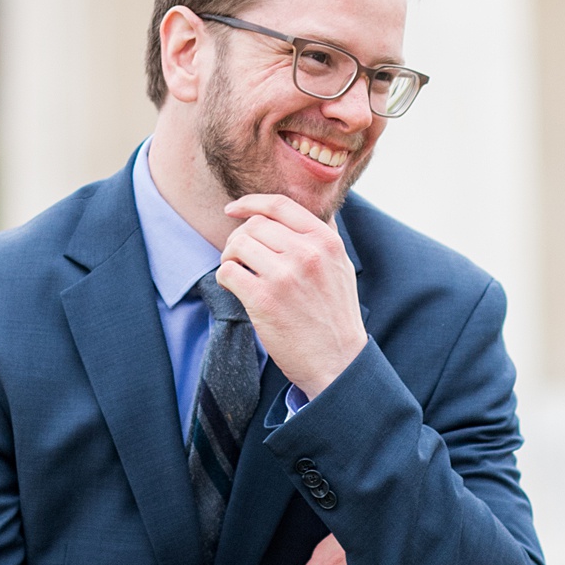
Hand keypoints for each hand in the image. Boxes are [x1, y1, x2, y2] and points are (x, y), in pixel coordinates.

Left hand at [218, 193, 366, 397]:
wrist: (338, 361)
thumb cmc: (335, 316)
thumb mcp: (340, 267)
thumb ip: (321, 238)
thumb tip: (295, 213)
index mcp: (326, 241)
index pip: (280, 205)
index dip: (251, 203)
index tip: (234, 209)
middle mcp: (306, 253)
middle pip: (254, 225)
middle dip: (239, 238)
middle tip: (239, 257)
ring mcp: (285, 275)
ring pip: (238, 245)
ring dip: (229, 257)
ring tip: (237, 272)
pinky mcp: (263, 299)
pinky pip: (228, 272)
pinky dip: (224, 277)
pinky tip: (234, 288)